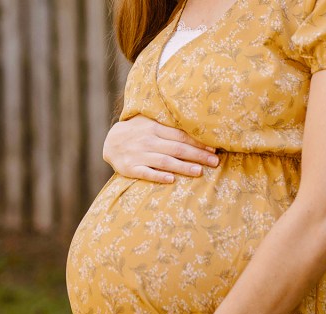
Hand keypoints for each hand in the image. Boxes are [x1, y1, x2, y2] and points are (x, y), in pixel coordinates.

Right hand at [103, 115, 219, 183]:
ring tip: (199, 171)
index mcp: (155, 128)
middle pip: (177, 149)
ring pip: (164, 161)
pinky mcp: (131, 168)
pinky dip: (158, 176)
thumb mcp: (150, 122)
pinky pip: (146, 173)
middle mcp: (148, 141)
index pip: (180, 135)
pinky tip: (171, 180)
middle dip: (197, 155)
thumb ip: (168, 124)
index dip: (198, 142)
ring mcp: (139, 155)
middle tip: (215, 162)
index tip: (213, 149)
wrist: (110, 142)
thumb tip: (196, 125)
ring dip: (182, 167)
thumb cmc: (138, 131)